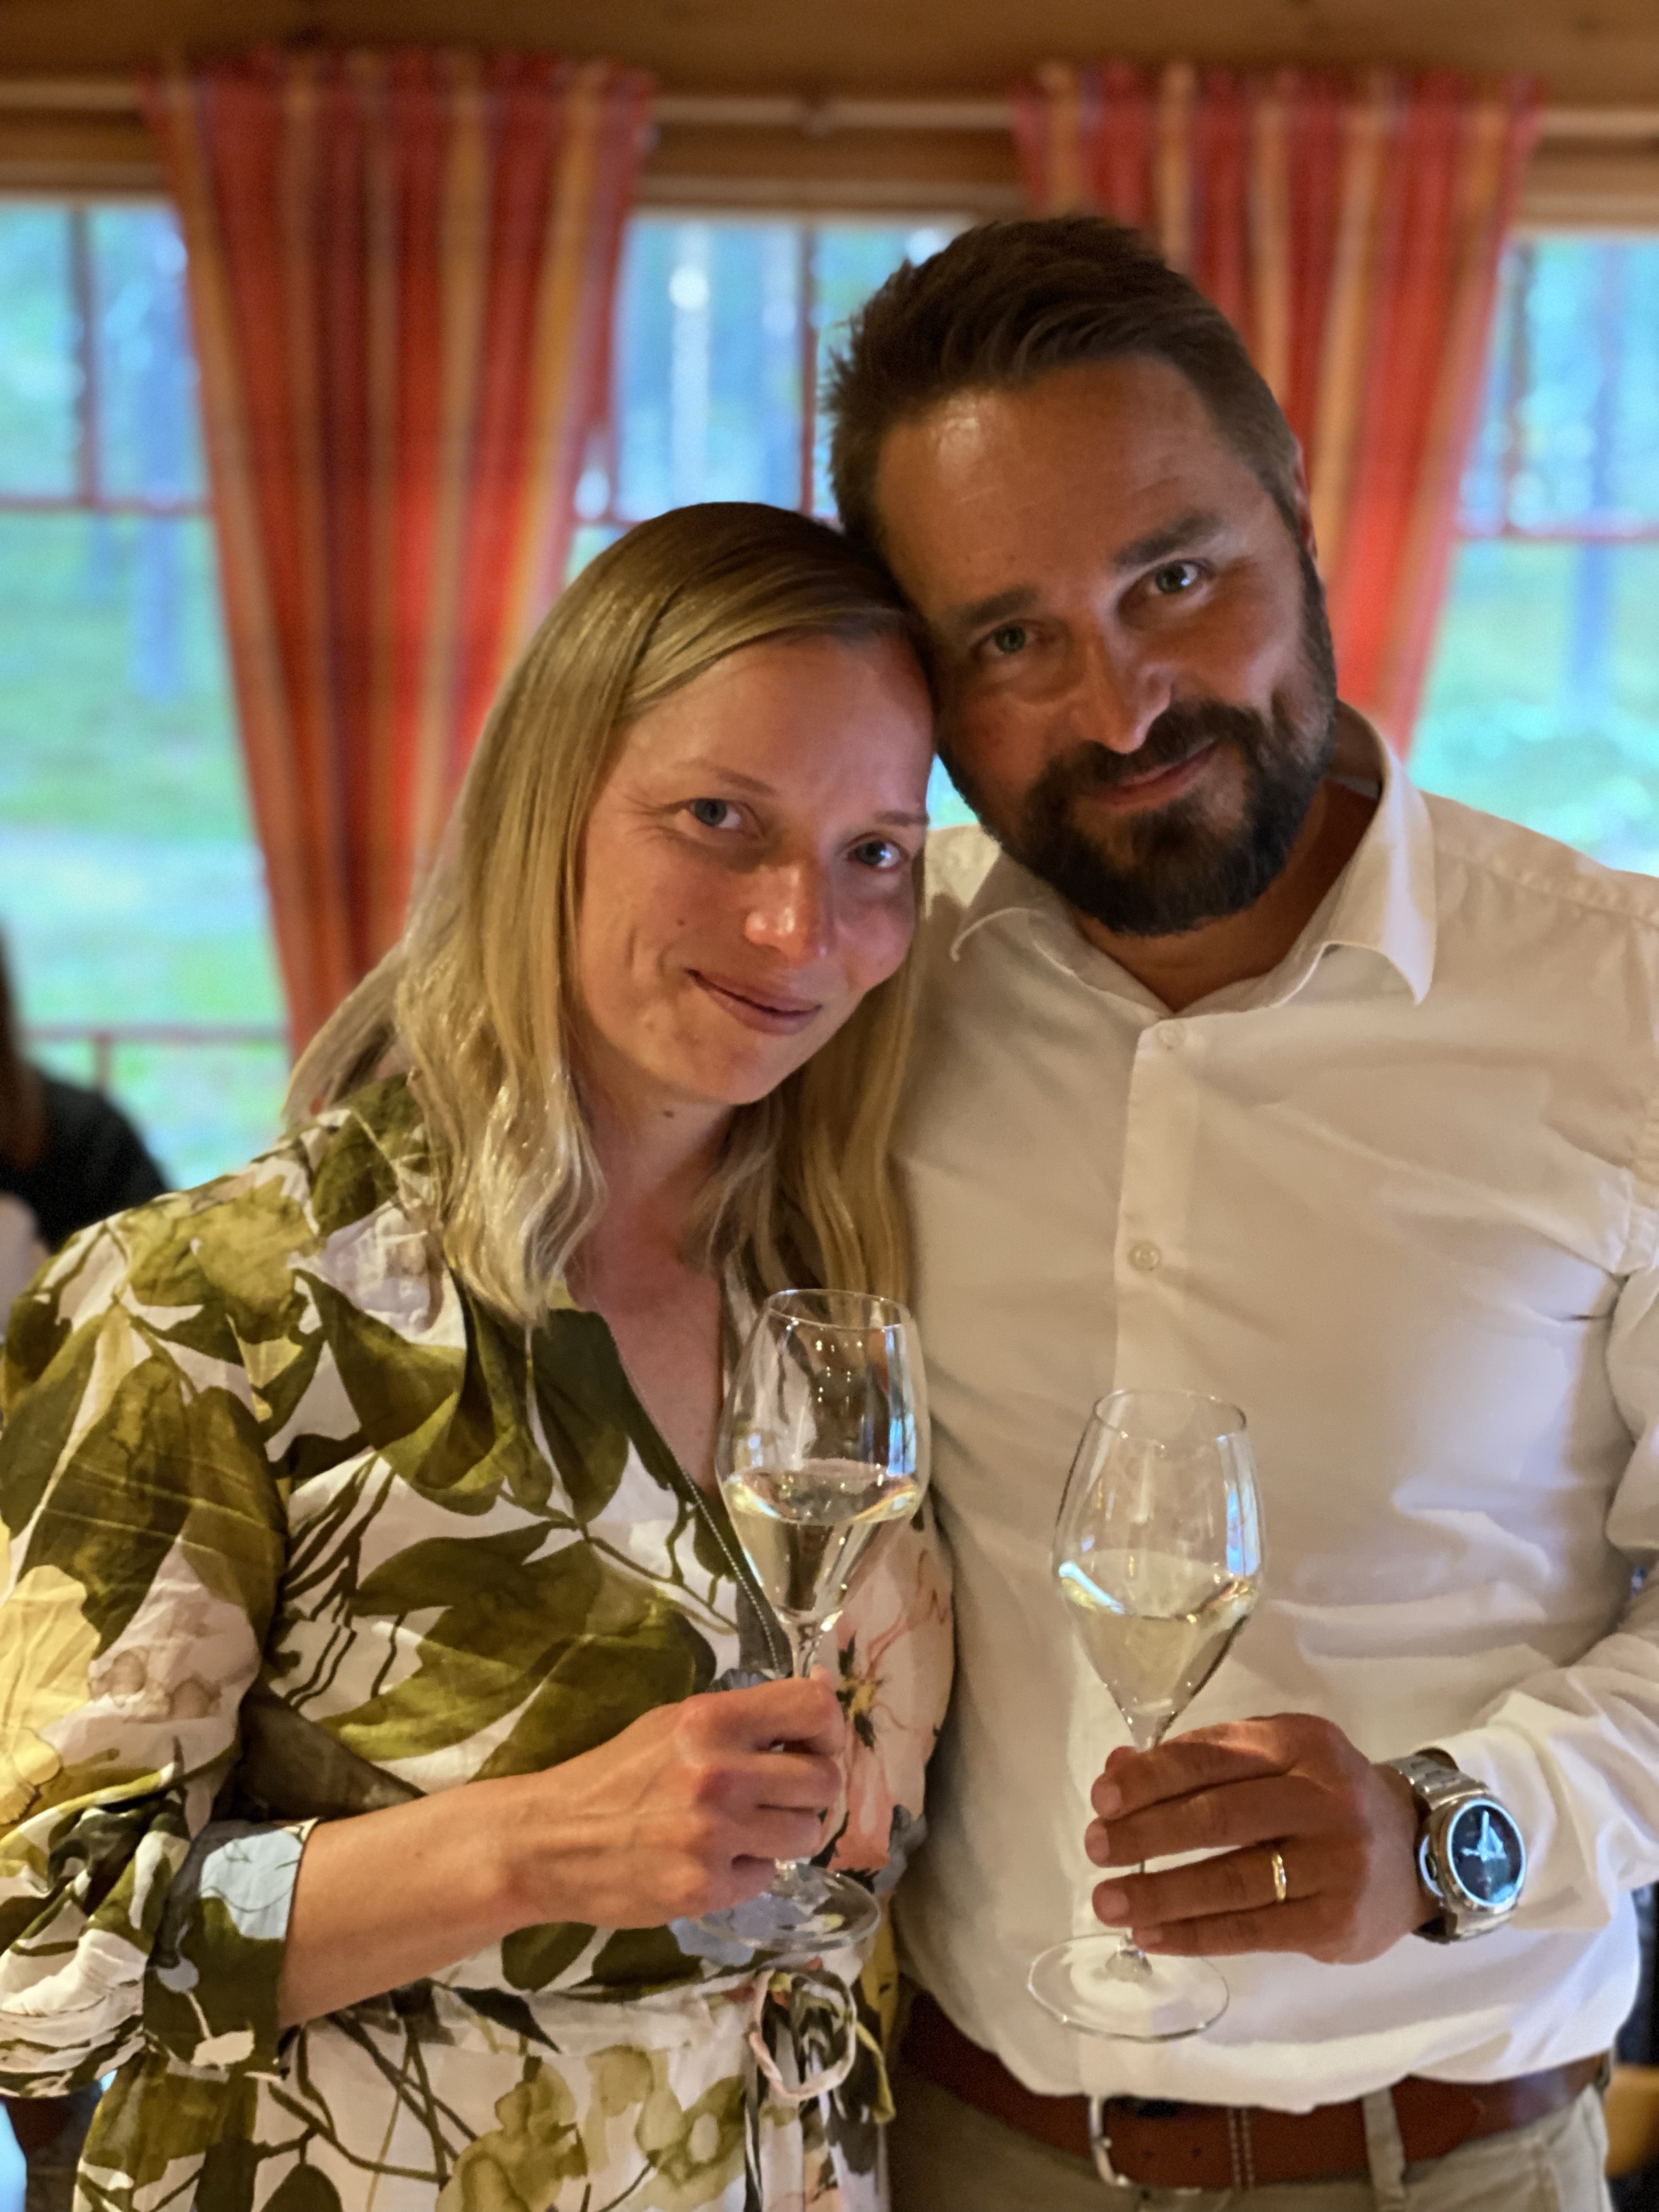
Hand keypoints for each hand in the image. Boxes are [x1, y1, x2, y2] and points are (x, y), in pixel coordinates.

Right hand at [498, 1674, 845, 1929]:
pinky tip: (711, 1861)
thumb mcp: (673, 1724)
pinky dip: (747, 1870)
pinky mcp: (705, 1889)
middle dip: (810, 1789)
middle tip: (778, 1795)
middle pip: (823, 1780)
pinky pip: (766, 1875)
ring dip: (784, 1833)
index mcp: (710, 1720)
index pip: (813, 1708)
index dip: (830, 1728)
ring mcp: (714, 1836)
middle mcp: (719, 1774)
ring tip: (743, 1829)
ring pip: (806, 1833)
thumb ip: (741, 1718)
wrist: (549, 1841)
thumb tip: (816, 1708)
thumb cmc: (616, 1775)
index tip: (817, 1744)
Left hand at [1084, 1713, 1432, 1963]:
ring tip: (1108, 1900)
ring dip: (1159, 1894)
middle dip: (1146, 1834)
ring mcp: (1334, 1863)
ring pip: (1231, 1881)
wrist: (1417, 1851)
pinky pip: (1252, 1930)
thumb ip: (1201, 1759)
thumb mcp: (1276, 1756)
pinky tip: (1151, 1935)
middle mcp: (1323, 1798)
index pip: (1212, 1757)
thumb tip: (1117, 1774)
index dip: (1151, 1778)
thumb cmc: (1324, 1795)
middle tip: (1095, 1847)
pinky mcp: (1335, 1921)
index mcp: (1301, 1744)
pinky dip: (1194, 1934)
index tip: (1103, 1797)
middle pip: (1219, 1817)